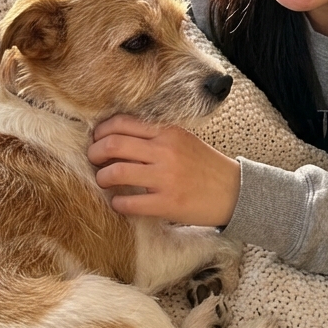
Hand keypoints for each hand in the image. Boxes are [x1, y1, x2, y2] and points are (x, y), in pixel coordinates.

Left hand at [87, 115, 240, 226]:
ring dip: (102, 178)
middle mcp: (165, 151)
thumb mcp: (183, 140)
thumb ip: (155, 136)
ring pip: (115, 172)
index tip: (96, 140)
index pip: (121, 123)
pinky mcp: (167, 204)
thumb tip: (117, 137)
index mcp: (168, 132)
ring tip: (104, 181)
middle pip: (113, 145)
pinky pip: (128, 203)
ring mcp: (166, 178)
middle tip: (93, 160)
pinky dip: (117, 203)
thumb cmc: (205, 166)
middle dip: (95, 152)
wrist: (234, 192)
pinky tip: (119, 202)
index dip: (101, 132)